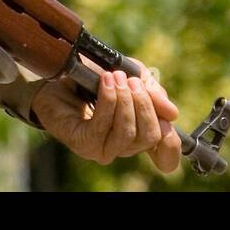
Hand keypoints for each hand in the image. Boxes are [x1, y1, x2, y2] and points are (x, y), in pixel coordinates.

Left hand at [31, 65, 182, 173]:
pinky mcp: (83, 143)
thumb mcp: (129, 74)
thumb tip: (171, 112)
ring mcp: (103, 148)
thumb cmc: (93, 77)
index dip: (171, 143)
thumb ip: (150, 90)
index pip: (164, 156)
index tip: (167, 118)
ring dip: (124, 100)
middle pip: (149, 137)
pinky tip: (105, 82)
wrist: (58, 75)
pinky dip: (107, 101)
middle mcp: (123, 146)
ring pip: (127, 133)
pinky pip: (102, 127)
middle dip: (143, 104)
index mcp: (138, 133)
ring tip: (115, 77)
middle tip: (132, 81)